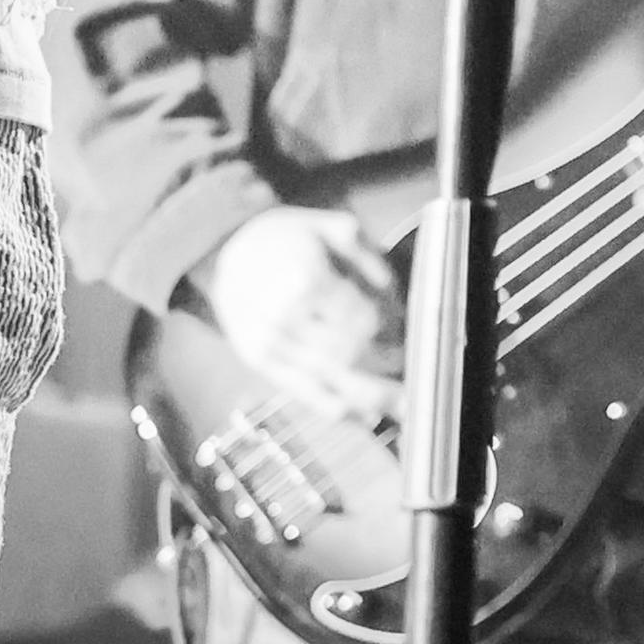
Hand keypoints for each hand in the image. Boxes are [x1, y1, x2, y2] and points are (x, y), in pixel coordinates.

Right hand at [192, 203, 402, 425]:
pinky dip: (338, 410)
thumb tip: (394, 296)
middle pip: (350, 357)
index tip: (409, 335)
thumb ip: (368, 256)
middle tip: (416, 376)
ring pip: (330, 381)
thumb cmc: (289, 238)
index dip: (391, 332)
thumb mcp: (332, 228)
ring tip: (406, 406)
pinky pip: (304, 393)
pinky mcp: (260, 363)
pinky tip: (366, 416)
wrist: (227, 252)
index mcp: (307, 280)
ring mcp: (270, 345)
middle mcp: (285, 318)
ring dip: (372, 397)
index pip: (362, 321)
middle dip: (387, 368)